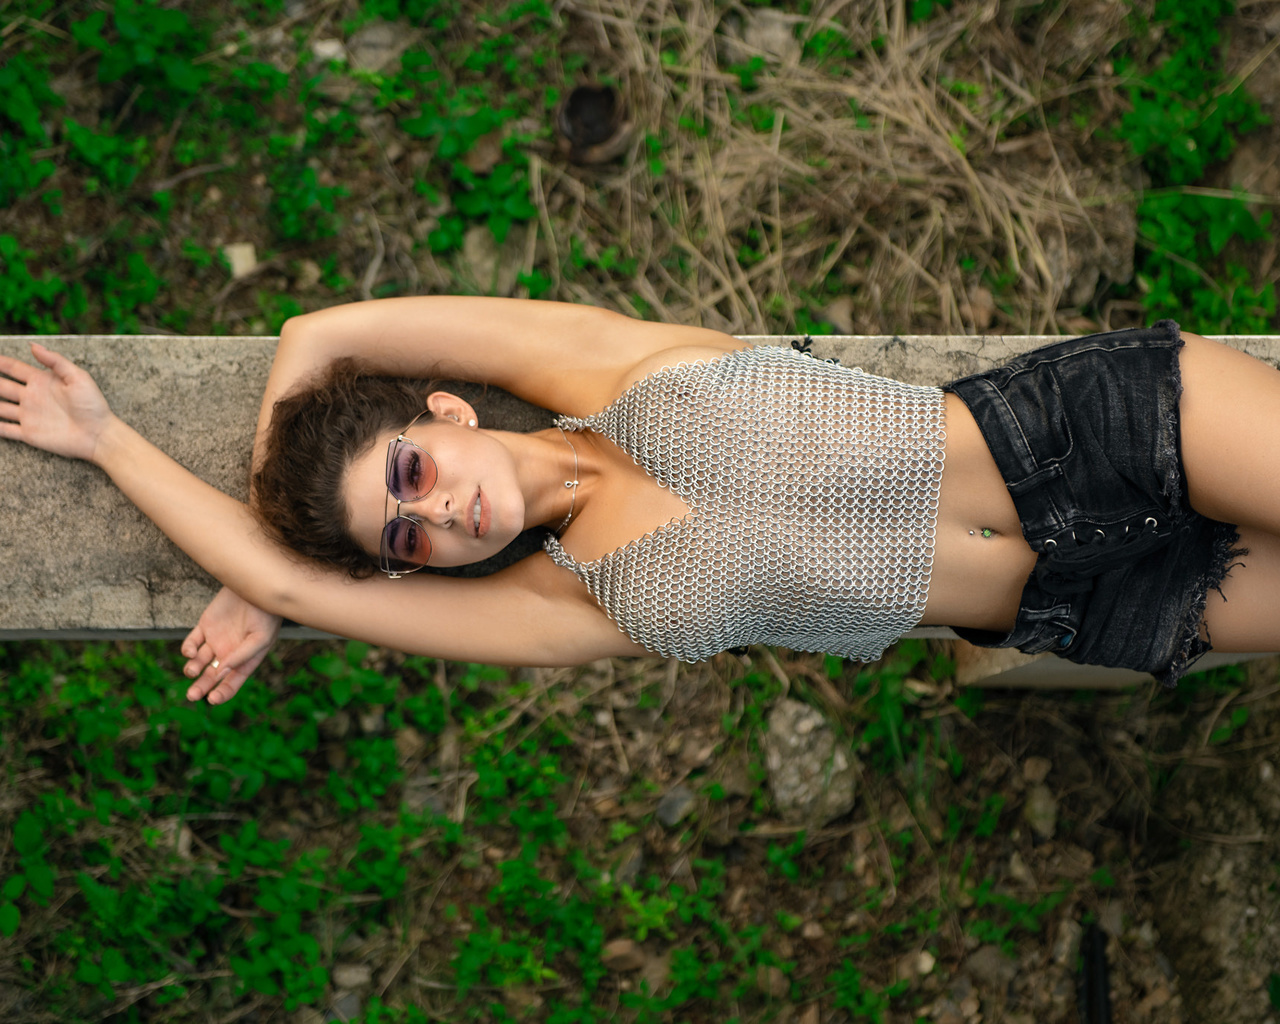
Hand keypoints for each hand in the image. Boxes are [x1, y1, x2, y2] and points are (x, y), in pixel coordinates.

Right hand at [0, 343, 116, 462]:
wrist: (99, 435)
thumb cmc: (93, 405)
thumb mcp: (78, 378)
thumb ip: (55, 362)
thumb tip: (33, 346)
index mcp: (42, 381)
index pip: (13, 368)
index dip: (0, 361)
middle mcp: (31, 397)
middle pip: (1, 386)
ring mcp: (28, 415)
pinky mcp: (29, 434)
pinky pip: (6, 429)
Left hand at [181, 586, 282, 704]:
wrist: (256, 587)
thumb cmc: (266, 614)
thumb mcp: (261, 638)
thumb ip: (241, 657)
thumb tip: (220, 673)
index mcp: (244, 660)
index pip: (232, 683)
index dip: (222, 693)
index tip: (212, 699)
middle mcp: (229, 653)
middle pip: (211, 676)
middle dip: (201, 687)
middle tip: (192, 695)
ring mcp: (216, 640)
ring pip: (198, 662)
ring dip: (192, 670)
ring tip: (191, 670)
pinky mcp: (205, 626)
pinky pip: (191, 642)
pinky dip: (187, 650)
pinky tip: (190, 652)